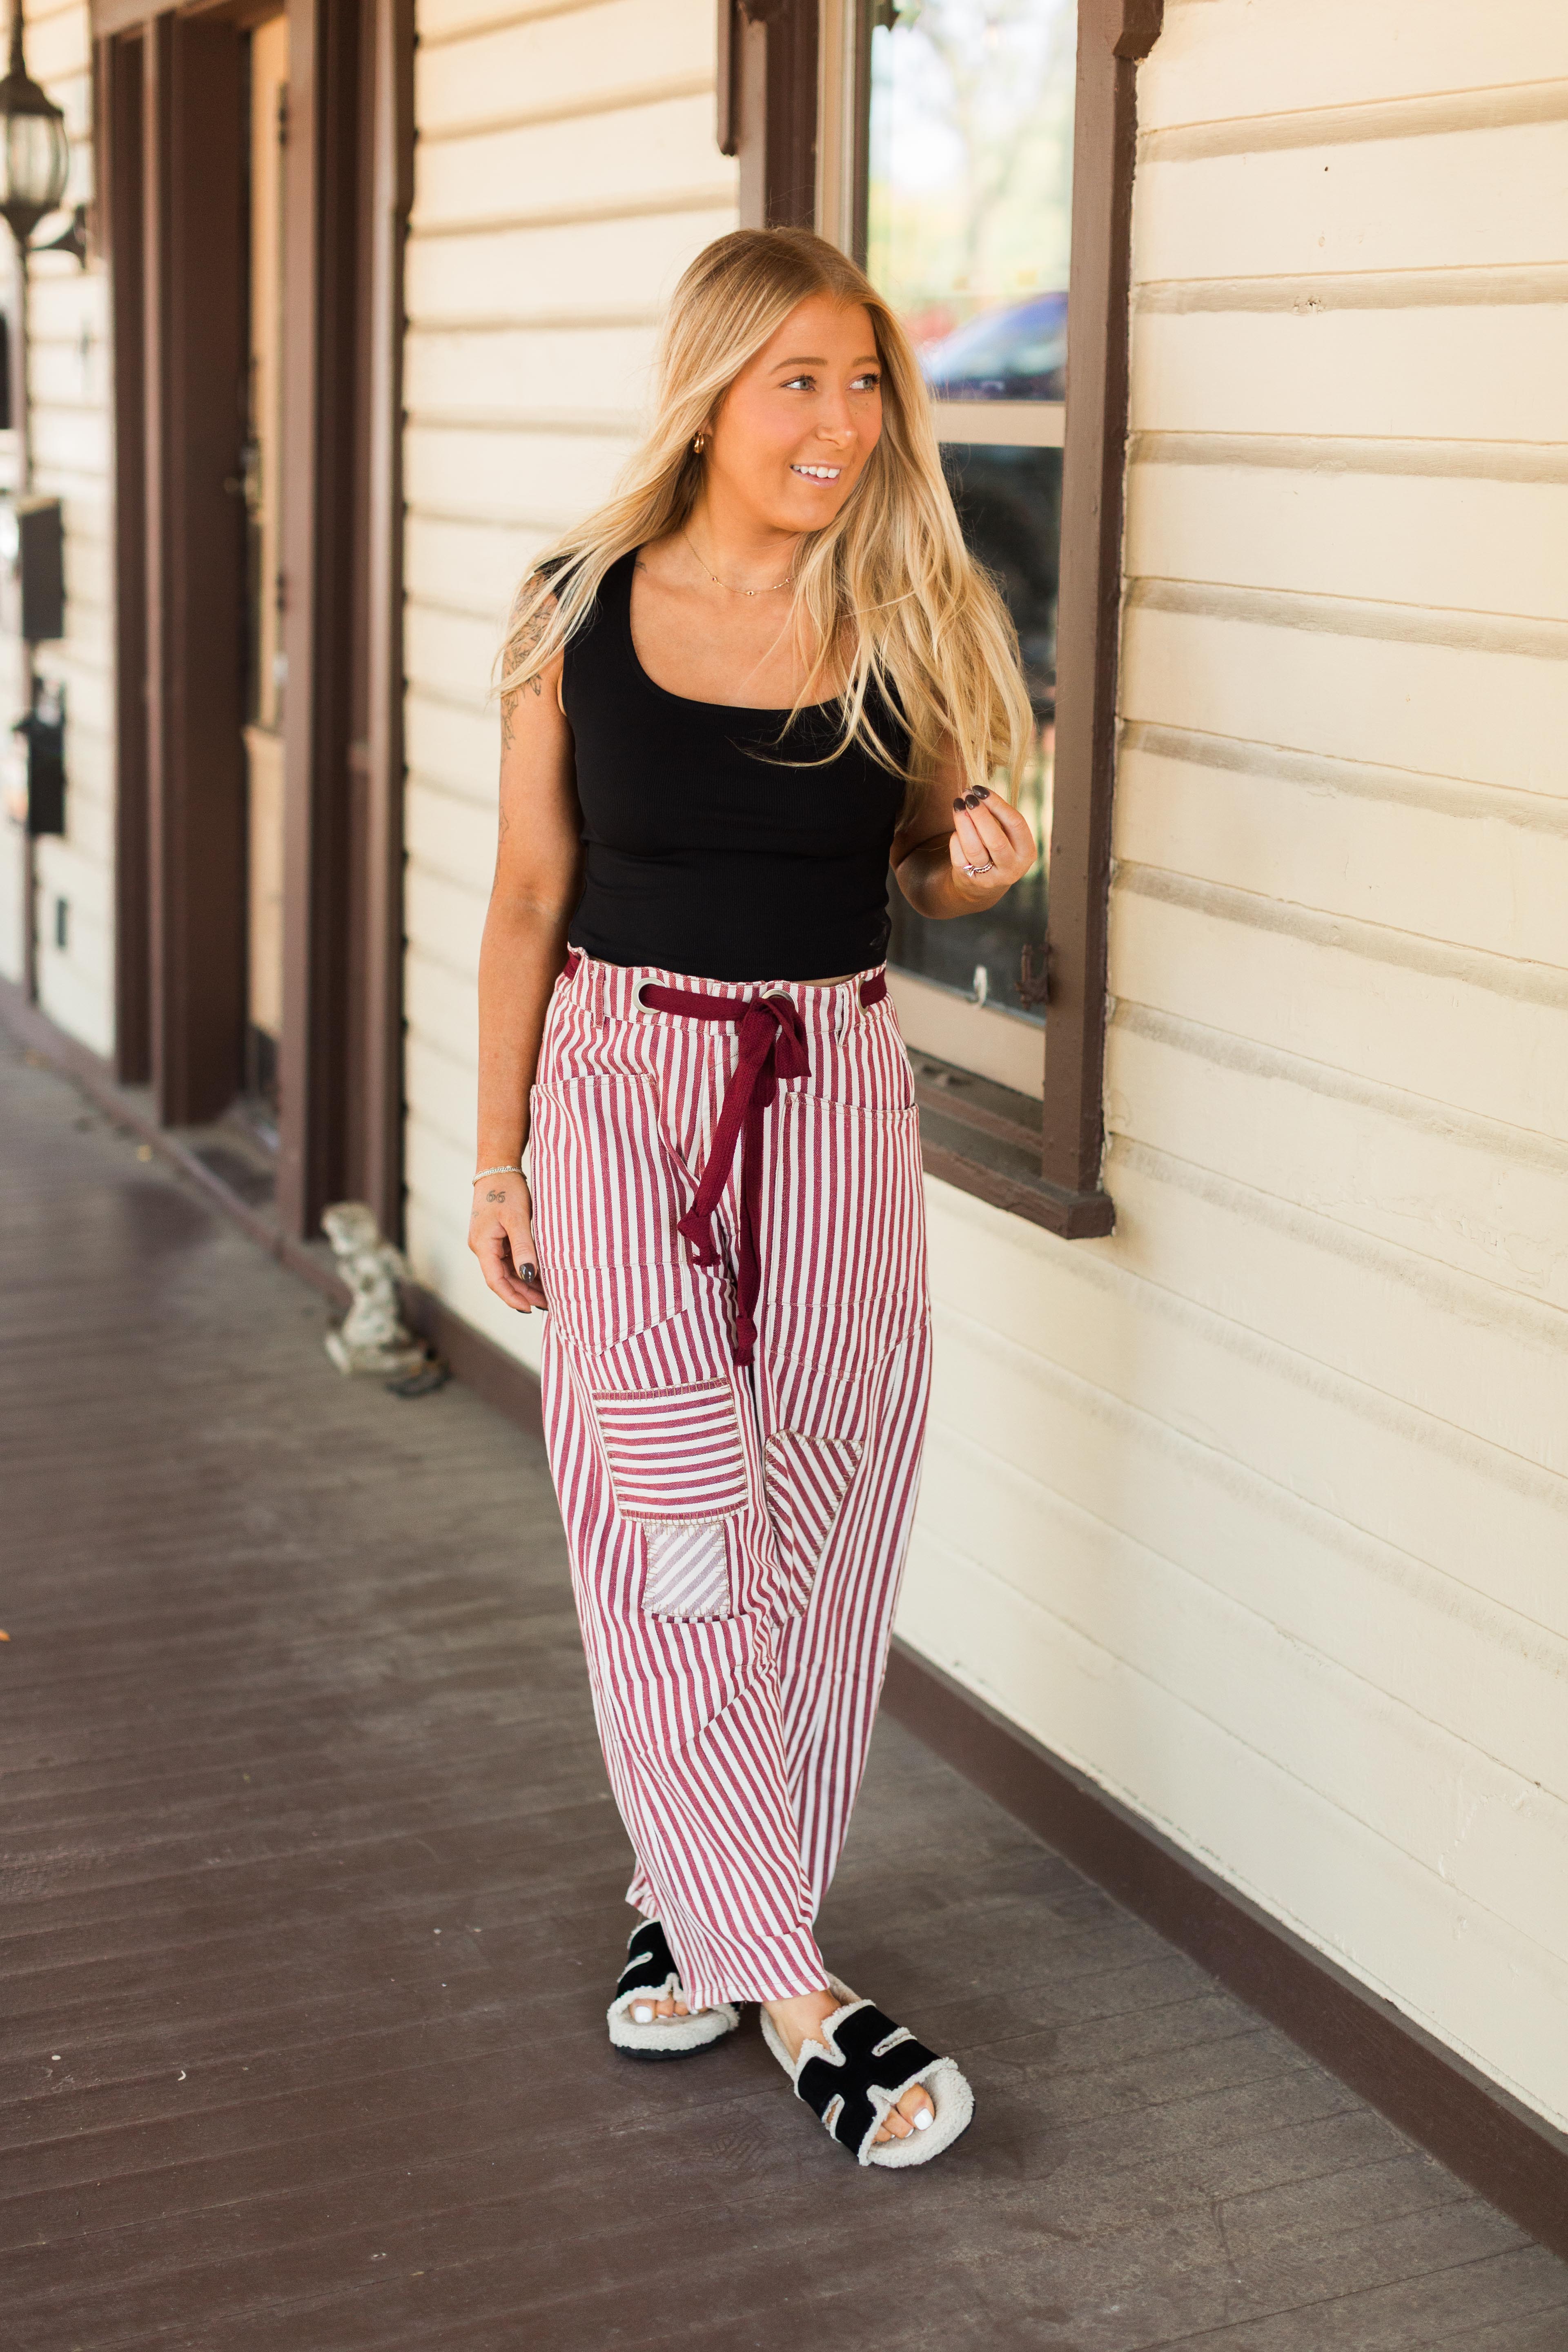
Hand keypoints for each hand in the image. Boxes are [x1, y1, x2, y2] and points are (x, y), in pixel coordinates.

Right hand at [468, 1171, 548, 1312]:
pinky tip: (540, 1276)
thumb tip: (528, 1276)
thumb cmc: (507, 1189)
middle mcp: (482, 1247)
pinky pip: (510, 1260)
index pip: (496, 1280)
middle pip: (502, 1279)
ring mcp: (489, 1243)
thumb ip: (523, 1248)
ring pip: (507, 1271)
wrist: (498, 1167)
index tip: (530, 1309)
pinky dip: (524, 1269)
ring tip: (547, 1295)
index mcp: (482, 1245)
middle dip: (523, 1293)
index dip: (512, 1297)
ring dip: (525, 1283)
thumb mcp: (517, 1219)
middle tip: (548, 1304)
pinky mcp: (497, 1237)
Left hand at [948, 785, 1035, 906]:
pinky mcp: (970, 881)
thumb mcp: (1007, 835)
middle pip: (996, 840)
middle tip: (967, 796)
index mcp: (1027, 852)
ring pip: (974, 849)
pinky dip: (956, 839)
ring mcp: (990, 878)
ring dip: (963, 823)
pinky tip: (957, 829)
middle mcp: (1012, 868)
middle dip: (979, 814)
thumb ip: (998, 817)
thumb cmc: (997, 849)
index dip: (997, 804)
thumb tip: (975, 793)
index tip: (981, 790)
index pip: (1015, 824)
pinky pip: (959, 857)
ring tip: (957, 805)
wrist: (984, 885)